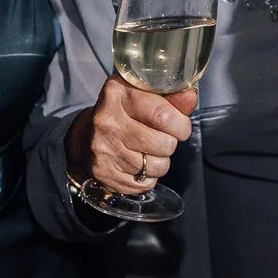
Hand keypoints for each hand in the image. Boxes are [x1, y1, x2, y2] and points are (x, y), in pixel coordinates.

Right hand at [68, 79, 197, 196]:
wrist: (87, 135)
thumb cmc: (125, 113)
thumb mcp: (146, 97)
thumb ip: (172, 98)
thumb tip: (190, 97)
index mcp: (118, 93)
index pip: (163, 115)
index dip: (181, 125)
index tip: (180, 126)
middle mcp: (107, 121)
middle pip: (163, 143)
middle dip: (171, 144)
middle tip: (162, 138)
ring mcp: (103, 149)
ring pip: (156, 167)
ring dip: (160, 162)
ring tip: (148, 151)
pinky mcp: (104, 173)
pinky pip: (144, 183)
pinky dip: (148, 177)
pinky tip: (138, 164)